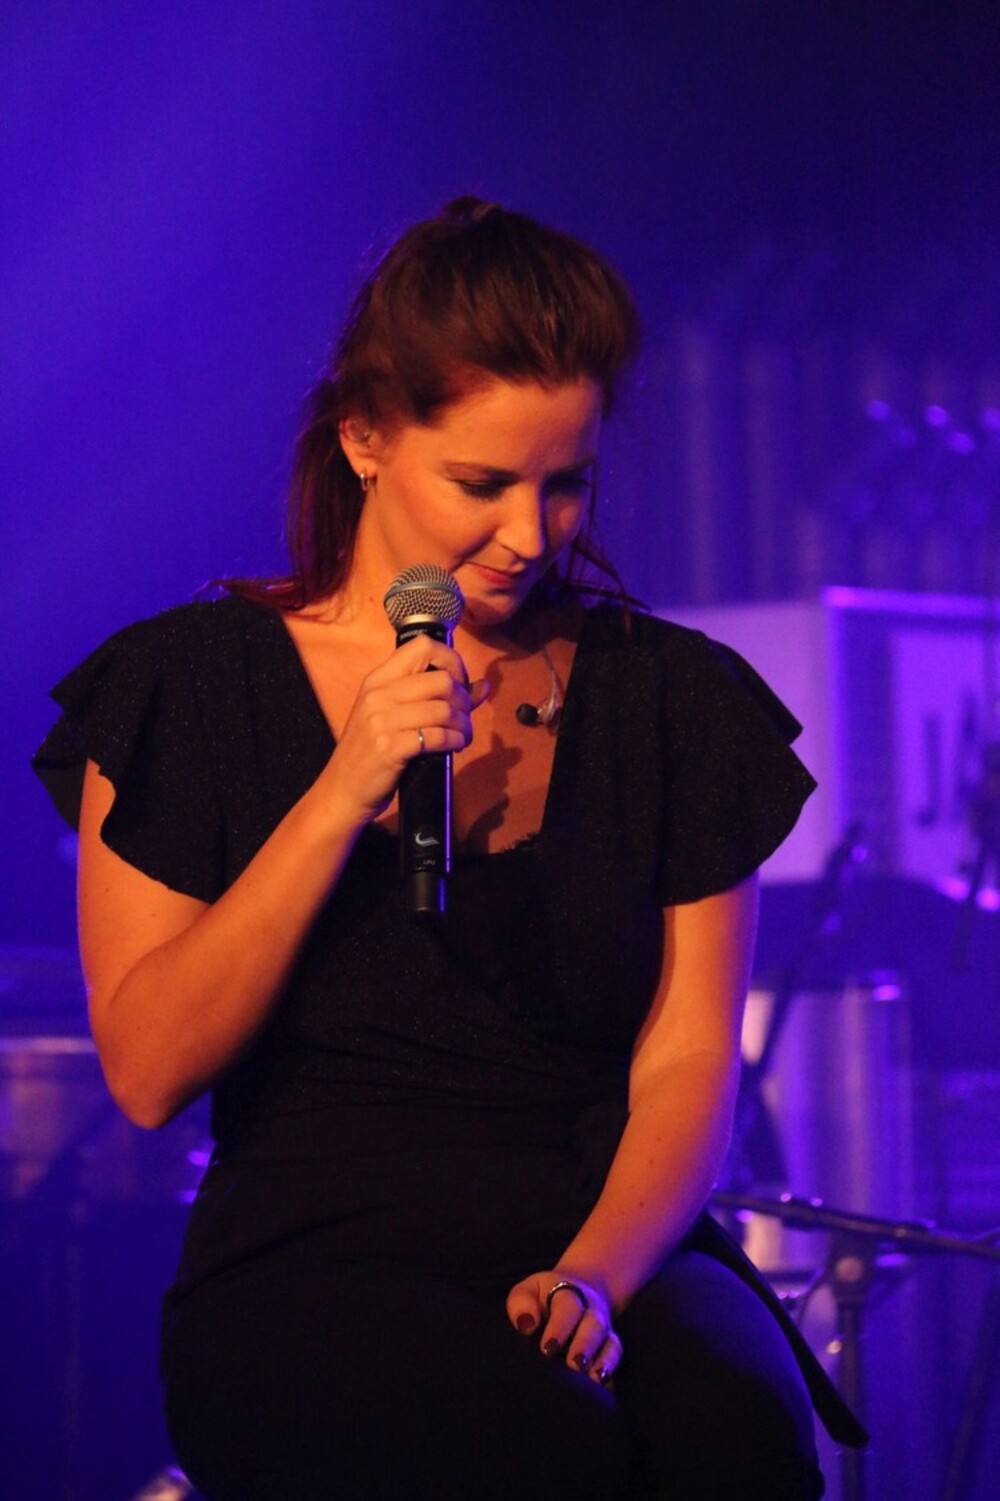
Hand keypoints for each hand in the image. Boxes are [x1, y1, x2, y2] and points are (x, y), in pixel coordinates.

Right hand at [322, 634, 489, 822]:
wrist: (342, 790)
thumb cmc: (371, 753)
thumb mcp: (394, 717)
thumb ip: (436, 697)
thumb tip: (483, 686)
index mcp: (377, 680)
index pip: (422, 646)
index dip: (452, 661)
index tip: (459, 683)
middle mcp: (378, 695)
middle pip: (441, 680)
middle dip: (463, 699)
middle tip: (464, 717)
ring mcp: (381, 721)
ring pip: (444, 709)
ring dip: (463, 724)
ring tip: (463, 735)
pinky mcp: (389, 748)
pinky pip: (438, 736)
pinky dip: (456, 741)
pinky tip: (455, 746)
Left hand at [506, 1270, 621, 1385]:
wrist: (575, 1291)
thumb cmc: (541, 1299)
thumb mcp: (527, 1293)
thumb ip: (521, 1304)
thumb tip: (526, 1325)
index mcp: (568, 1292)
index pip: (568, 1306)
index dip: (560, 1327)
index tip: (547, 1349)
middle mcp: (590, 1310)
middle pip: (594, 1324)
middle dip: (585, 1345)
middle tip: (574, 1364)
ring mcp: (603, 1330)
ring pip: (610, 1342)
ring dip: (604, 1361)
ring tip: (595, 1379)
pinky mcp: (610, 1348)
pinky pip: (617, 1361)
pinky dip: (612, 1374)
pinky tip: (605, 1388)